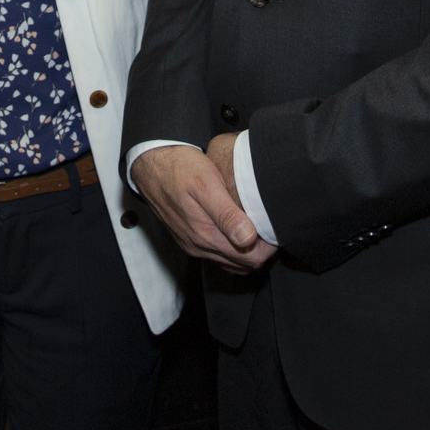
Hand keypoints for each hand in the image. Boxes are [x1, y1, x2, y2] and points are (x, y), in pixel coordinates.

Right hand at [131, 144, 276, 273]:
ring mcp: (192, 244)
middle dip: (262, 252)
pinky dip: (233, 249)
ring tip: (261, 228)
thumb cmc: (180, 168)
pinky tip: (240, 229)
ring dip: (249, 253)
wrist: (151, 163)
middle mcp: (198, 246)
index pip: (250, 261)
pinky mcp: (188, 238)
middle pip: (242, 266)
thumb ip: (226, 214)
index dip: (269, 249)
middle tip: (273, 229)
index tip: (278, 230)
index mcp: (205, 236)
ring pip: (230, 262)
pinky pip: (217, 254)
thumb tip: (248, 239)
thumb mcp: (206, 185)